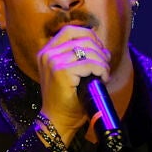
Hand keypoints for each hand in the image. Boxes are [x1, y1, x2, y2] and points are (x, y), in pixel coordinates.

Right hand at [36, 25, 110, 142]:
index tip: (99, 49)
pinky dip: (101, 70)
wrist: (57, 120)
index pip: (70, 31)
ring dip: (102, 62)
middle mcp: (47, 54)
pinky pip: (90, 64)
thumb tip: (104, 49)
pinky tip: (103, 78)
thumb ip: (81, 58)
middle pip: (81, 38)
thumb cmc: (67, 99)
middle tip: (105, 64)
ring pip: (88, 51)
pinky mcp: (62, 72)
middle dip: (99, 49)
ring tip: (104, 73)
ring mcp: (53, 62)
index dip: (89, 36)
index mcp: (46, 52)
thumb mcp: (71, 73)